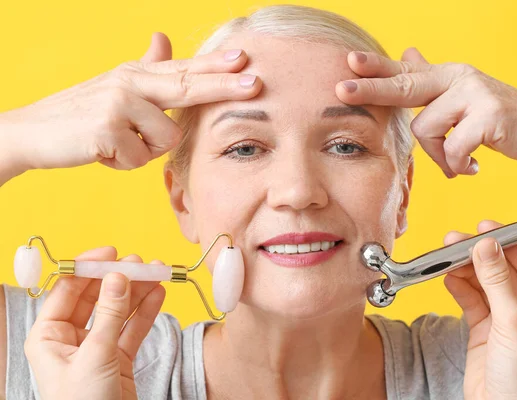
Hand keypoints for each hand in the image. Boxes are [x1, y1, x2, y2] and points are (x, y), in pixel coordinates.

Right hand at [1, 32, 261, 173]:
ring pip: (165, 139)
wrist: (33, 133)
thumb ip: (145, 66)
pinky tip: (103, 152)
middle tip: (256, 82)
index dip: (216, 65)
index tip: (245, 58)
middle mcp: (130, 83)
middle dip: (224, 87)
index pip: (183, 69)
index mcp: (136, 74)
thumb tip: (162, 37)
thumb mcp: (116, 85)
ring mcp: (118, 104)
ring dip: (144, 150)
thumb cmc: (80, 113)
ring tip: (117, 142)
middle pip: (186, 87)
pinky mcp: (106, 129)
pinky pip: (140, 158)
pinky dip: (124, 163)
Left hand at [24, 248, 165, 399]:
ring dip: (138, 291)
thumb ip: (110, 314)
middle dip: (119, 279)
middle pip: (96, 297)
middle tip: (141, 263)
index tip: (112, 253)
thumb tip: (118, 275)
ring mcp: (97, 347)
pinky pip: (133, 327)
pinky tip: (158, 294)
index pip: (67, 291)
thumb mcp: (96, 356)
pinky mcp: (118, 358)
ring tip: (157, 272)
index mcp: (48, 336)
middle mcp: (70, 338)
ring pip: (118, 310)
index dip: (89, 269)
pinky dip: (146, 311)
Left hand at [335, 48, 516, 177]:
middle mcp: (459, 78)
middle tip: (341, 90)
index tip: (349, 63)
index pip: (406, 71)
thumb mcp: (463, 95)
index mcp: (449, 76)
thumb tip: (407, 51)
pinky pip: (452, 148)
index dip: (376, 67)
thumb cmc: (498, 120)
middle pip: (405, 85)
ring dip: (439, 155)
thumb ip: (431, 80)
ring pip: (426, 130)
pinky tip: (473, 164)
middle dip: (372, 90)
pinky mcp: (489, 115)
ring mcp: (475, 94)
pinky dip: (458, 163)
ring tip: (460, 160)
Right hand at [442, 220, 516, 398]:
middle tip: (457, 241)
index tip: (486, 228)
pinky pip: (469, 298)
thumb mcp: (512, 323)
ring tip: (446, 257)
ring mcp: (504, 316)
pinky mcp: (483, 326)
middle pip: (501, 268)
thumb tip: (487, 246)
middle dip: (479, 254)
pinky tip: (448, 277)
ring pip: (482, 281)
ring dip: (464, 268)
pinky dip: (458, 286)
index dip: (507, 242)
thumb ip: (497, 281)